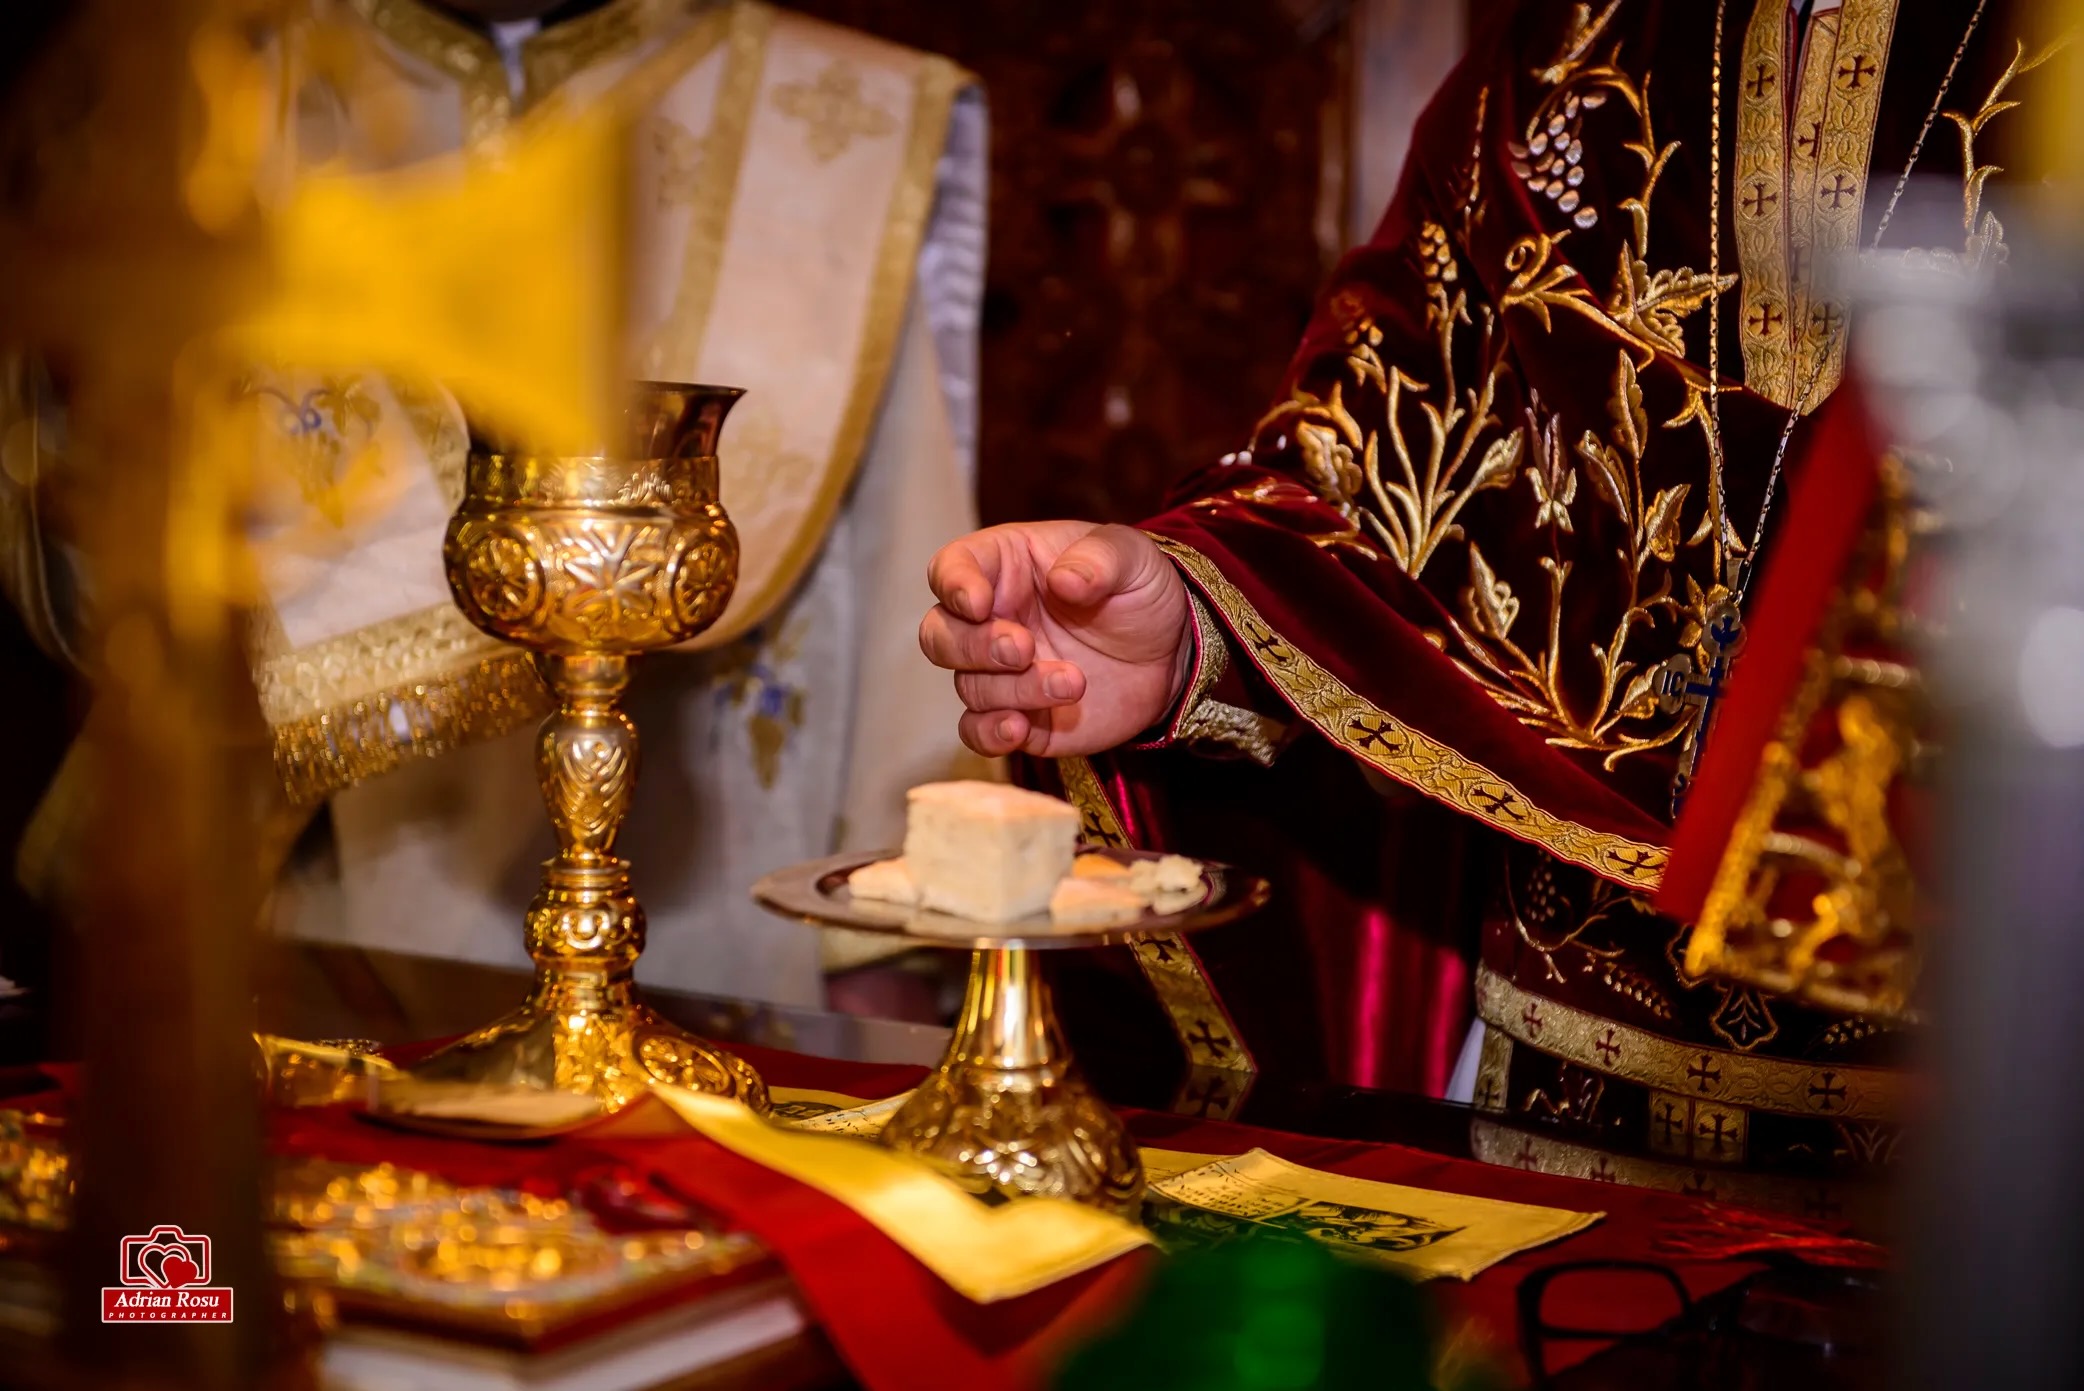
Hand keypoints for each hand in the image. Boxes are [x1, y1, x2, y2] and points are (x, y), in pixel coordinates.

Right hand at [921, 522, 1192, 757]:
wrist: (1172, 654)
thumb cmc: (1141, 591)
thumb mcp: (1133, 557)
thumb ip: (1099, 559)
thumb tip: (1064, 580)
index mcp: (1005, 568)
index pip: (951, 569)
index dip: (953, 585)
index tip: (979, 602)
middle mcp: (991, 620)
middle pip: (939, 636)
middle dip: (973, 646)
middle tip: (1023, 648)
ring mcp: (1000, 674)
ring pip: (969, 687)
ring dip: (1014, 689)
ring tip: (1073, 681)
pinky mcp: (1018, 717)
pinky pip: (979, 731)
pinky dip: (990, 734)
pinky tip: (1020, 728)